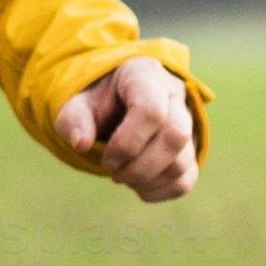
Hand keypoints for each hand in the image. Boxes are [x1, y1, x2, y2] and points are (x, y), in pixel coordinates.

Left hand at [48, 56, 199, 203]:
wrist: (112, 104)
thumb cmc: (94, 103)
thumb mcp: (75, 105)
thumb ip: (74, 120)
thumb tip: (81, 143)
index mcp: (144, 74)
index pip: (152, 110)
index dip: (127, 143)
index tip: (106, 158)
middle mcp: (173, 93)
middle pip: (175, 136)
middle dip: (141, 167)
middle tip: (114, 173)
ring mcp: (187, 120)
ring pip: (183, 160)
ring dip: (148, 180)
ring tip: (122, 177)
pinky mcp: (190, 146)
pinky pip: (187, 177)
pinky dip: (162, 190)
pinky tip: (139, 187)